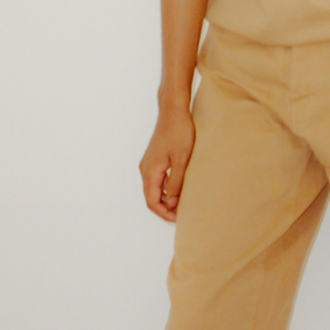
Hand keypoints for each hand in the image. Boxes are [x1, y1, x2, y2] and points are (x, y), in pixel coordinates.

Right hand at [139, 105, 195, 221]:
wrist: (173, 111)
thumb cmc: (179, 132)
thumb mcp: (182, 160)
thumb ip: (176, 183)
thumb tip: (171, 204)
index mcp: (150, 171)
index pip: (152, 201)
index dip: (164, 213)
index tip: (178, 219)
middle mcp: (145, 169)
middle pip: (151, 197)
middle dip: (165, 209)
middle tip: (183, 214)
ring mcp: (149, 164)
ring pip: (154, 189)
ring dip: (166, 199)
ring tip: (183, 204)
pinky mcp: (154, 159)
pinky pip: (157, 180)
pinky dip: (166, 188)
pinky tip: (179, 189)